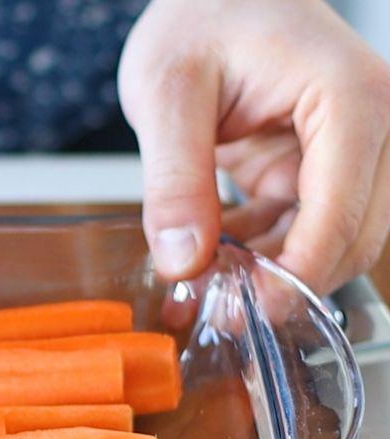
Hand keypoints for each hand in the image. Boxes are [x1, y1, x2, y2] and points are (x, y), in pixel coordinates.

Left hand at [120, 0, 389, 293]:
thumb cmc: (198, 19)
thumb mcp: (166, 94)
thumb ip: (174, 179)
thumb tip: (183, 259)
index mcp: (350, 96)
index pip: (342, 208)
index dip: (298, 272)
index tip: (247, 310)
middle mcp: (370, 124)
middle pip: (354, 235)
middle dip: (287, 282)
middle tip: (217, 312)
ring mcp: (350, 148)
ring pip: (332, 239)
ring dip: (270, 272)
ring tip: (202, 290)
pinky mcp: (318, 166)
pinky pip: (300, 227)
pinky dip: (257, 252)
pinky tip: (207, 261)